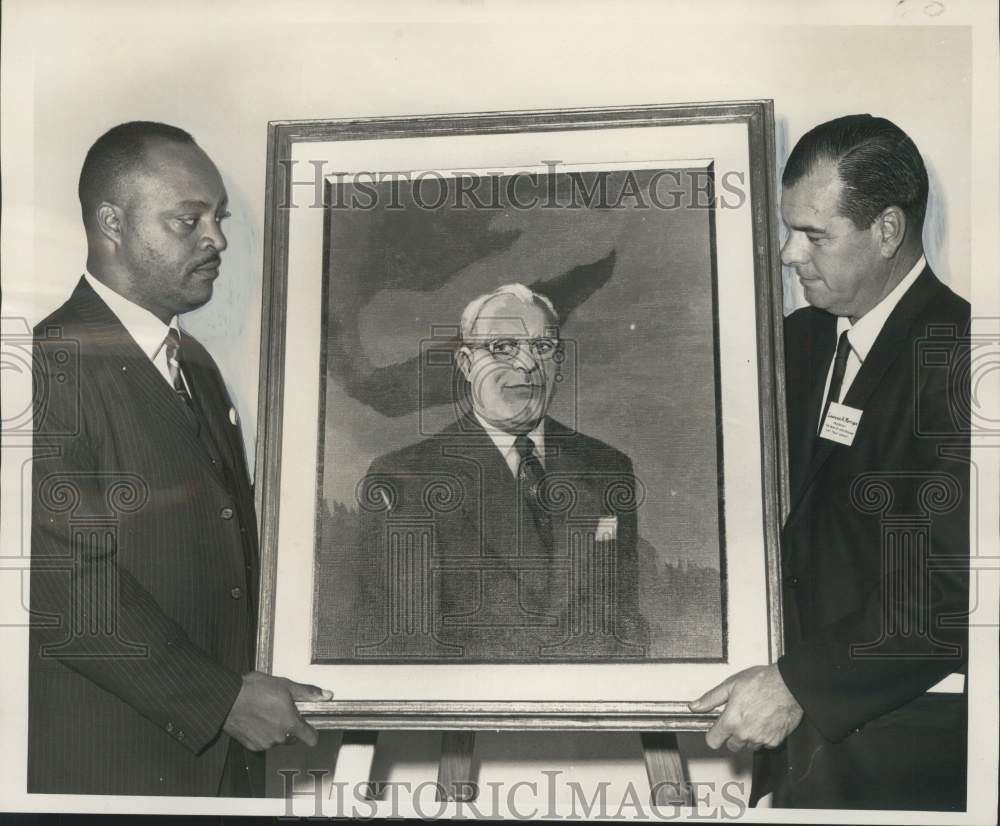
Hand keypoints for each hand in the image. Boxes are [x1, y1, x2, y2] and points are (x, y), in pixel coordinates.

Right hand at [223, 671, 332, 750]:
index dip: (311, 732)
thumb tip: (326, 695)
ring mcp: (264, 744)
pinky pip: (262, 742)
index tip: (309, 727)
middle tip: (281, 710)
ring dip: (275, 730)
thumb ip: (307, 693)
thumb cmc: (256, 690)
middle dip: (290, 726)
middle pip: (293, 737)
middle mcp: (279, 738)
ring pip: (277, 739)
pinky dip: (261, 734)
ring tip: (266, 712)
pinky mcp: (251, 746)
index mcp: (290, 724)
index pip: (310, 738)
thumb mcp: (285, 685)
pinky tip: (256, 720)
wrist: (228, 699)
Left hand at [688, 664, 802, 751]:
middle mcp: (745, 734)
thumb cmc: (762, 681)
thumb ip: (711, 699)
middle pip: (731, 745)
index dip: (713, 734)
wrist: (789, 685)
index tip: (716, 729)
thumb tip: (695, 706)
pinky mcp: (775, 741)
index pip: (713, 741)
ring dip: (748, 736)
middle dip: (731, 734)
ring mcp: (761, 739)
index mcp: (731, 721)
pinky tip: (764, 721)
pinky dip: (763, 736)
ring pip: (748, 746)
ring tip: (753, 717)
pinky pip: (764, 744)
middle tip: (738, 718)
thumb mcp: (730, 685)